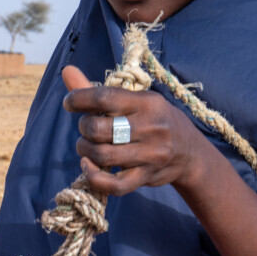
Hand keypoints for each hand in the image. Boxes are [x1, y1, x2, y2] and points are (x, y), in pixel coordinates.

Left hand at [61, 65, 210, 197]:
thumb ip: (98, 91)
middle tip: (86, 127)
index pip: (104, 98)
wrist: (190, 152)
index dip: (79, 99)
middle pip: (99, 129)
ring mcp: (150, 155)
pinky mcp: (146, 177)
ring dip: (85, 150)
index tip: (69, 103)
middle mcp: (150, 128)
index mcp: (147, 103)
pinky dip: (94, 176)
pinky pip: (114, 184)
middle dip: (84, 127)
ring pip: (103, 155)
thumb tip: (66, 70)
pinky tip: (87, 166)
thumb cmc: (154, 120)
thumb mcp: (136, 100)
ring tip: (86, 146)